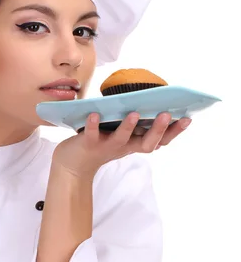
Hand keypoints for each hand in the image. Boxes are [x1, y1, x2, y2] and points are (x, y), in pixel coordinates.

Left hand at [52, 112, 191, 179]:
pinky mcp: (88, 144)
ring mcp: (107, 146)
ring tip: (134, 113)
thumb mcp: (122, 134)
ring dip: (128, 127)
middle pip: (147, 143)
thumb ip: (135, 122)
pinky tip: (94, 114)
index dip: (174, 131)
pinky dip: (93, 125)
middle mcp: (125, 146)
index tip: (187, 118)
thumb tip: (148, 97)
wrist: (73, 164)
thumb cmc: (101, 142)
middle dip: (158, 130)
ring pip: (121, 139)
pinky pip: (92, 135)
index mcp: (135, 142)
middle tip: (167, 114)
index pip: (160, 140)